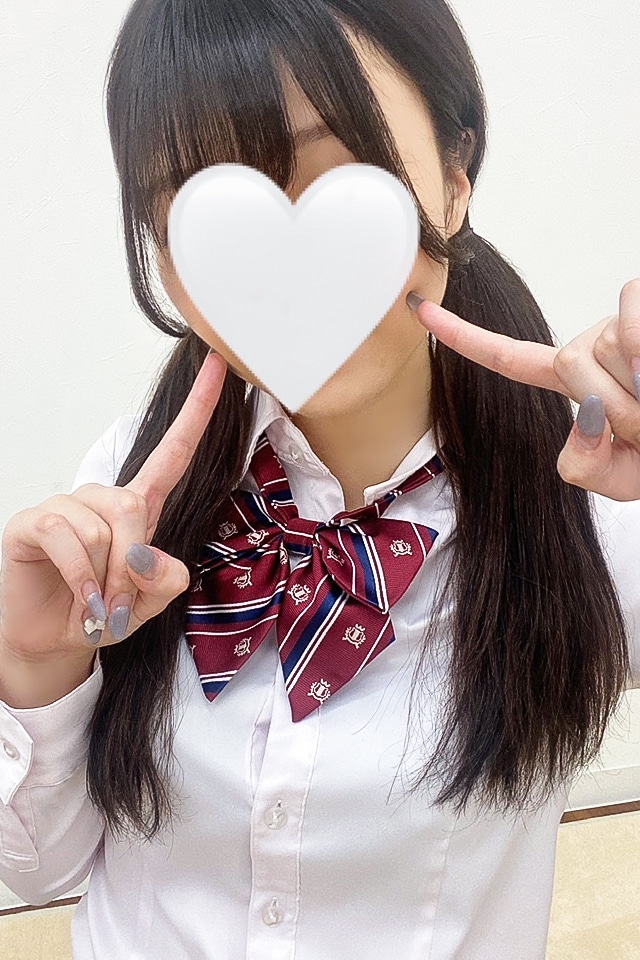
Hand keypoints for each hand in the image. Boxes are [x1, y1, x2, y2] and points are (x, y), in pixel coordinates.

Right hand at [0, 351, 227, 661]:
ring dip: (104, 580)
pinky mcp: (33, 523)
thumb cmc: (104, 612)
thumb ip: (164, 579)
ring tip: (96, 604)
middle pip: (133, 508)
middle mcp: (103, 498)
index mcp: (140, 507)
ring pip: (101, 529)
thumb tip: (143, 554)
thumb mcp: (149, 602)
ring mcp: (66, 507)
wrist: (54, 640)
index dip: (198, 411)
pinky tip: (81, 600)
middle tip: (120, 605)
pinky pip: (65, 537)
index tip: (220, 365)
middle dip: (131, 566)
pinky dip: (80, 578)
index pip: (174, 452)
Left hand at [409, 279, 639, 500]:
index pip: (509, 360)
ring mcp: (620, 324)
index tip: (419, 308)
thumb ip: (583, 465)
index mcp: (575, 386)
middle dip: (616, 406)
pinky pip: (631, 314)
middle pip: (569, 364)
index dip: (464, 337)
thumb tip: (585, 413)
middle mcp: (591, 348)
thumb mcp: (621, 479)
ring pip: (605, 345)